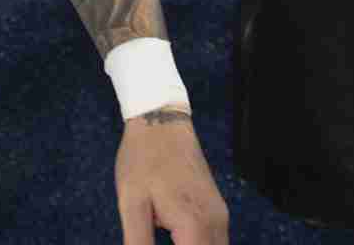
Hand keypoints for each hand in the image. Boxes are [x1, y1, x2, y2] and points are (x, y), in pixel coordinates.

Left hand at [114, 108, 228, 244]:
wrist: (161, 120)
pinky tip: (180, 243)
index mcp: (194, 225)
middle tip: (155, 238)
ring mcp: (220, 216)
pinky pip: (216, 243)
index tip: (152, 243)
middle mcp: (216, 224)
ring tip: (162, 236)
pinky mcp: (218, 210)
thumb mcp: (132, 204)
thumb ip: (138, 243)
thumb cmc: (143, 159)